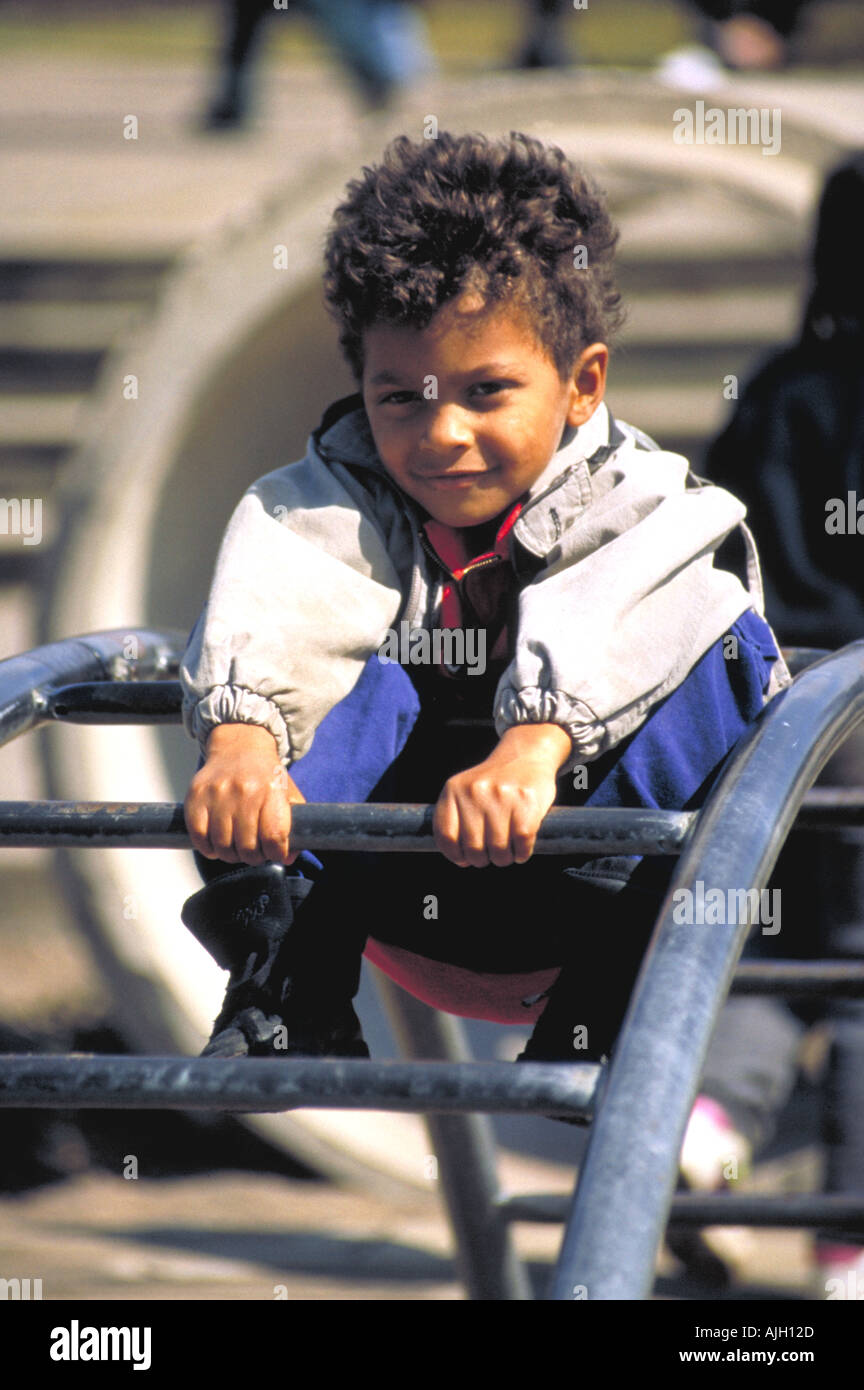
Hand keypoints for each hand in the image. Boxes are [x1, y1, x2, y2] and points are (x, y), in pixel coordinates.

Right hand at [184, 723, 304, 864]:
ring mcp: (218, 793)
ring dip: (230, 855)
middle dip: (253, 857)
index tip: (275, 854)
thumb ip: (293, 826)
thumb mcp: (288, 794)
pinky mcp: (196, 796)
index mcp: (271, 791)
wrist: (239, 747)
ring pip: (222, 845)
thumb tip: (288, 858)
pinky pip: (198, 836)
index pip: (274, 836)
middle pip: (247, 846)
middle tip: (254, 853)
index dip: (275, 853)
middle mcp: (244, 791)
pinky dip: (207, 847)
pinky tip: (215, 844)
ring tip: (235, 848)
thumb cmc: (265, 776)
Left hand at [433, 724, 571, 866]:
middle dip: (482, 859)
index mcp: (453, 789)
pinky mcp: (527, 803)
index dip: (455, 855)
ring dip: (504, 859)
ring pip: (498, 850)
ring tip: (507, 853)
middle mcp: (475, 791)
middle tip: (490, 856)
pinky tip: (521, 849)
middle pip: (473, 848)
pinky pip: (522, 844)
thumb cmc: (492, 783)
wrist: (525, 754)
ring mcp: (501, 796)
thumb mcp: (464, 790)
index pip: (446, 836)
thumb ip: (456, 818)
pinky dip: (522, 853)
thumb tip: (460, 858)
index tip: (464, 859)